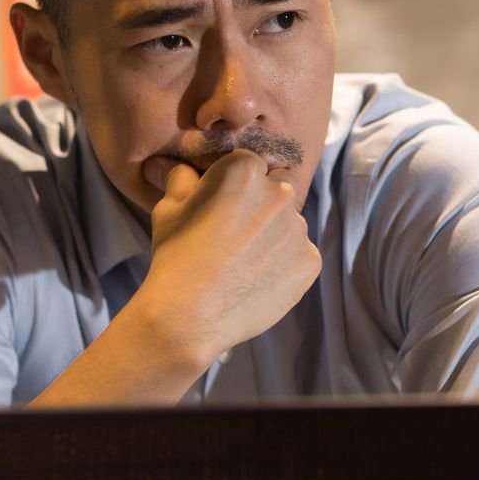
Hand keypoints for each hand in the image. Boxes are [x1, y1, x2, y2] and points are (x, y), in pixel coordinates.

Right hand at [135, 149, 320, 363]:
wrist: (190, 315)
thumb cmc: (175, 256)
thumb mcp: (169, 208)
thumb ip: (181, 179)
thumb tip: (174, 164)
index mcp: (245, 169)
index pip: (250, 165)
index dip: (236, 185)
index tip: (222, 207)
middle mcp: (280, 192)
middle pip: (278, 188)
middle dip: (262, 203)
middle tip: (236, 234)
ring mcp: (299, 229)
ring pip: (290, 224)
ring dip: (274, 235)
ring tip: (244, 263)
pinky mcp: (310, 262)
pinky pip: (300, 255)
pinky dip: (285, 264)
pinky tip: (258, 280)